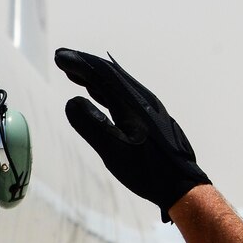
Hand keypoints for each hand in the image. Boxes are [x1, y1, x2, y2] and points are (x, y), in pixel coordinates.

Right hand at [54, 49, 209, 221]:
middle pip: (110, 75)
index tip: (59, 57)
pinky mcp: (149, 118)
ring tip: (73, 75)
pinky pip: (122, 97)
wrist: (183, 185)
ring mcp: (148, 109)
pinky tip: (97, 97)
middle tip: (61, 60)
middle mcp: (143, 100)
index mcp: (134, 104)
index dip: (80, 63)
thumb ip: (92, 126)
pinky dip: (105, 92)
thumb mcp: (114, 152)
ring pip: (116, 86)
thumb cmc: (148, 172)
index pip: (103, 75)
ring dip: (94, 78)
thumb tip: (71, 101)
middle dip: (84, 66)